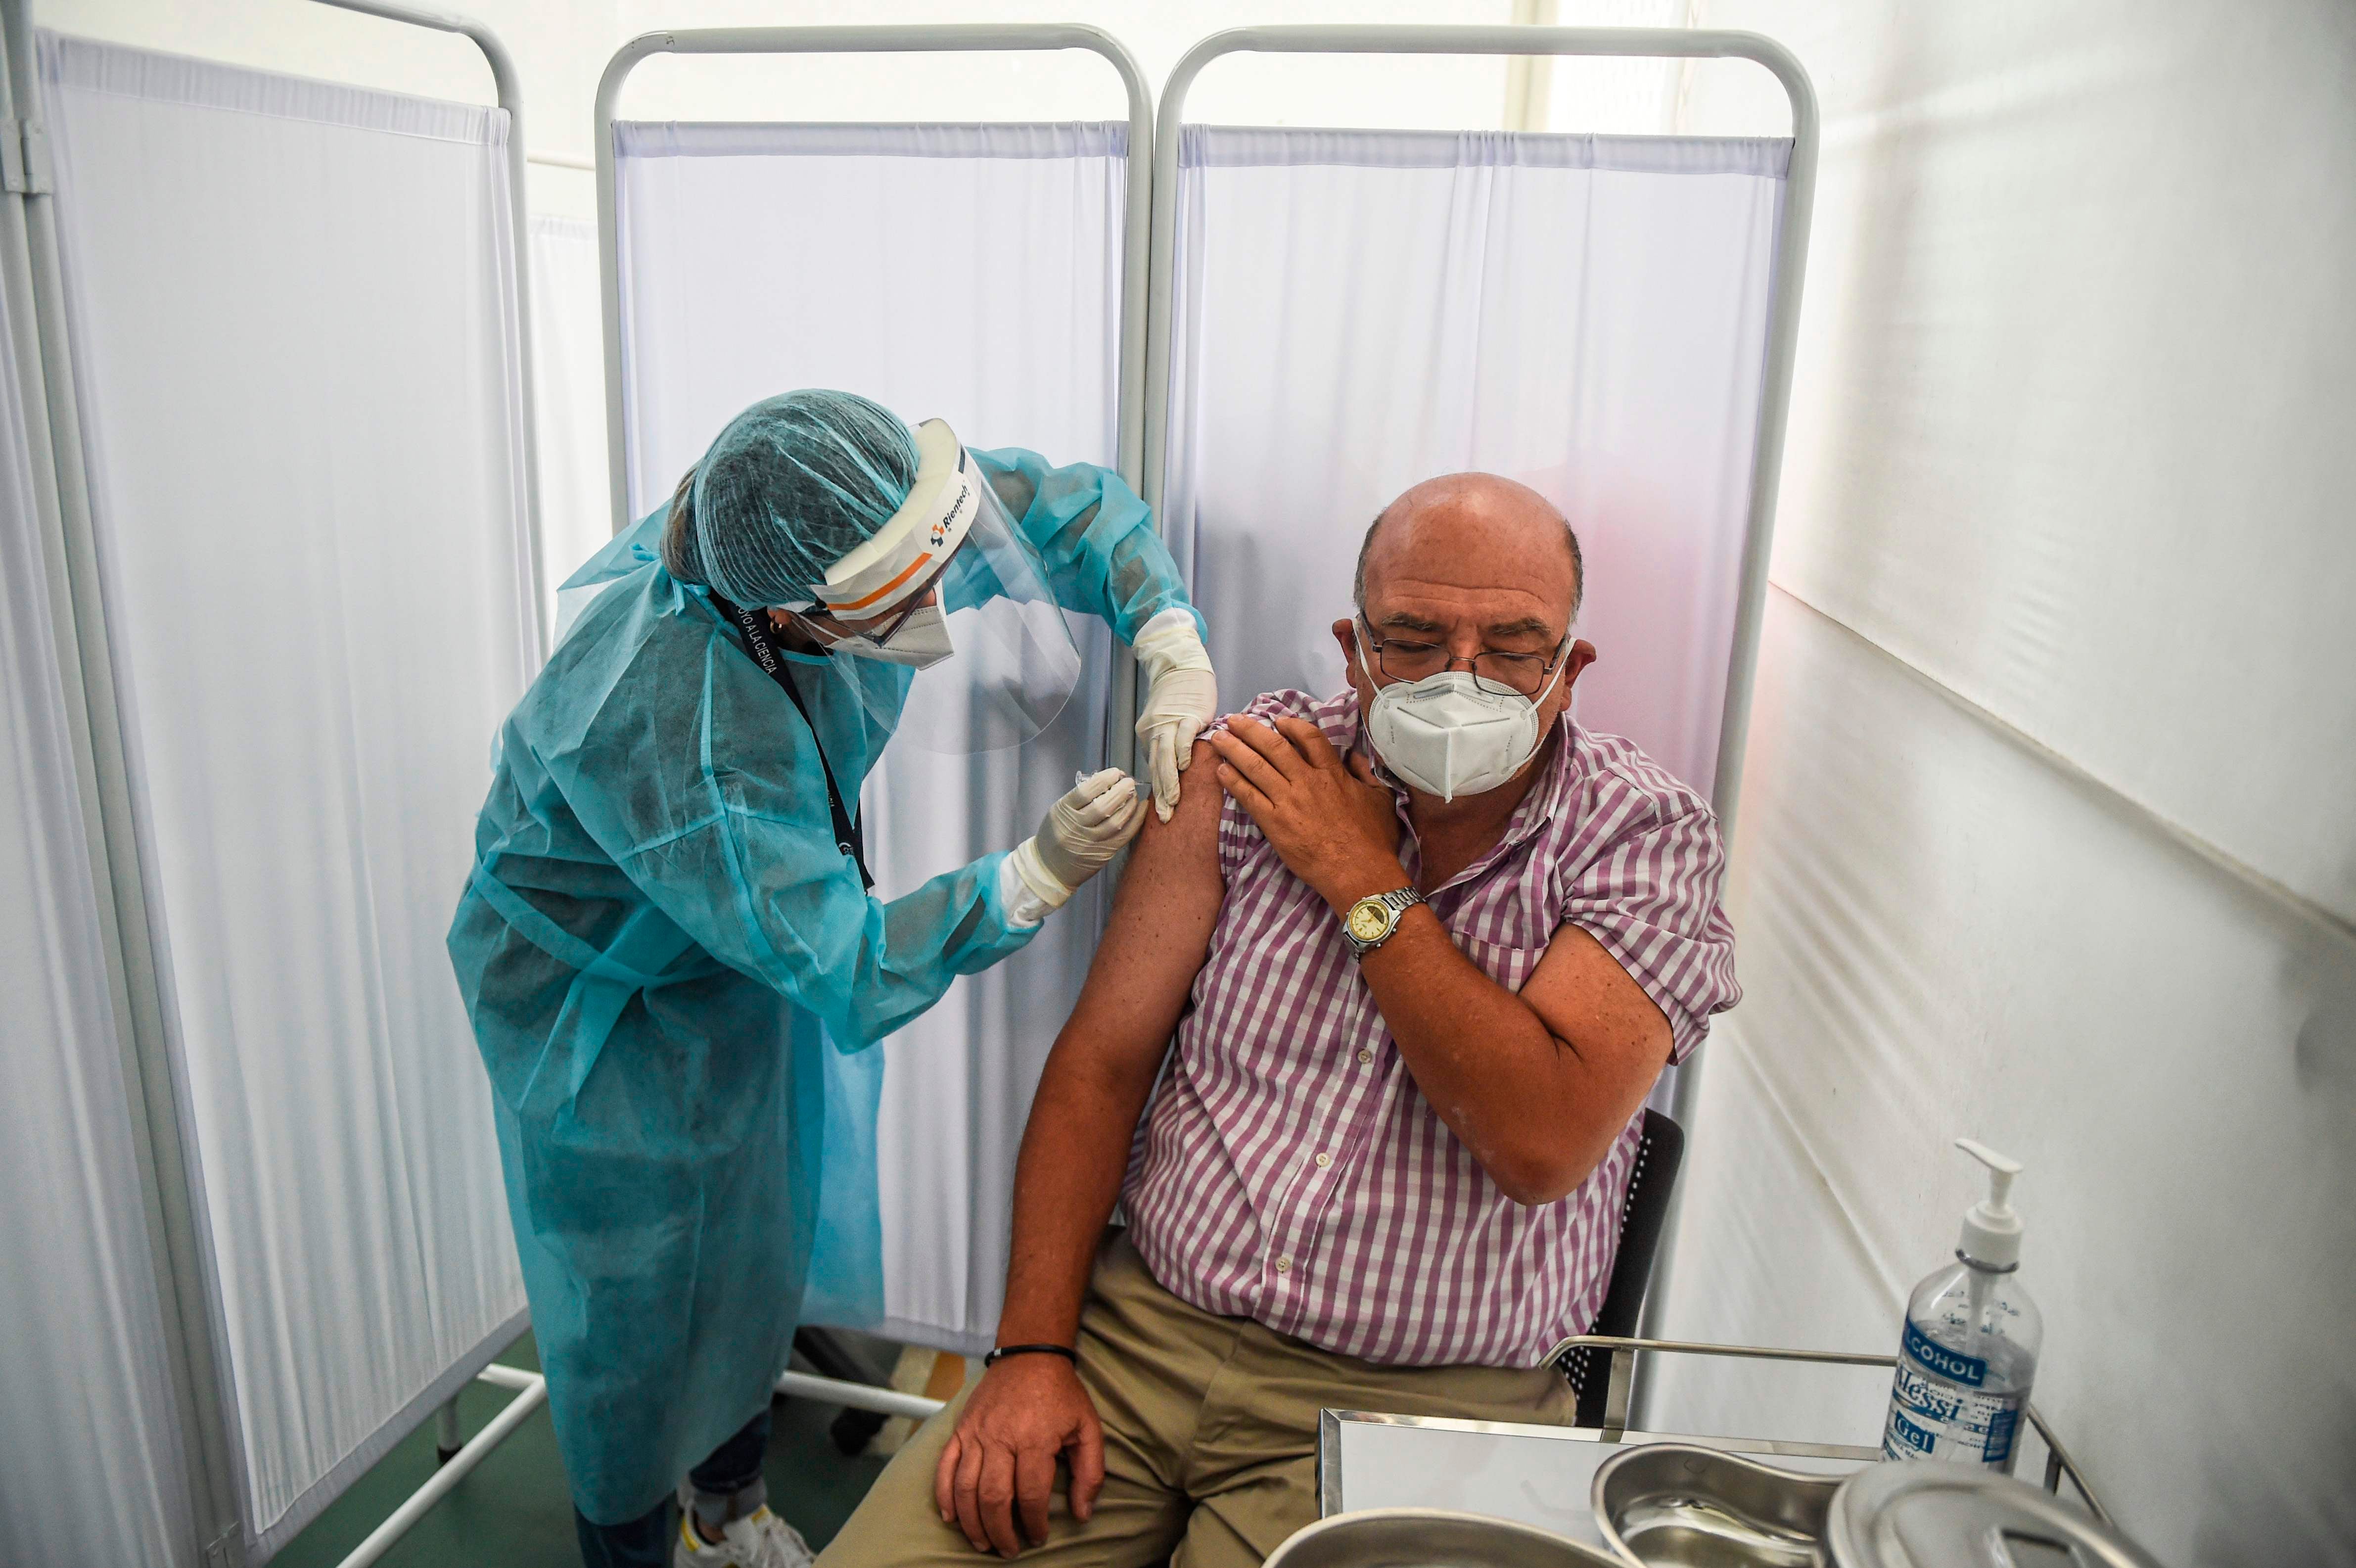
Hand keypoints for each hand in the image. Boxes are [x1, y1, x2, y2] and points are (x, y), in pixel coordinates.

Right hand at [936, 1355, 1104, 1557]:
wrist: (1030, 1353)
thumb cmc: (1061, 1393)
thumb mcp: (1088, 1428)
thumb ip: (1090, 1472)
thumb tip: (1082, 1513)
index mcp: (1035, 1439)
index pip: (1030, 1495)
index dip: (1034, 1523)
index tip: (1038, 1537)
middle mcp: (1002, 1438)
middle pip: (994, 1498)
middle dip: (1000, 1531)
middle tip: (1008, 1550)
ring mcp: (977, 1433)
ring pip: (966, 1487)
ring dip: (972, 1522)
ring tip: (982, 1543)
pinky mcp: (961, 1428)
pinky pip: (946, 1466)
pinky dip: (945, 1494)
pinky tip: (951, 1517)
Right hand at [1015, 769, 1150, 910]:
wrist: (1050, 869)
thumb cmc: (1054, 836)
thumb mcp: (1058, 812)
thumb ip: (1078, 799)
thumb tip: (1107, 783)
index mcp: (1062, 813)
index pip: (1085, 792)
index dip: (1103, 780)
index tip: (1115, 773)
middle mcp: (1076, 828)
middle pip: (1103, 807)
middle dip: (1121, 791)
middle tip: (1130, 782)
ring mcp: (1090, 843)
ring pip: (1116, 822)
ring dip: (1129, 805)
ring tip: (1134, 794)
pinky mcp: (1103, 854)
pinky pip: (1124, 836)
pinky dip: (1135, 821)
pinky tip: (1141, 809)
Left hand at [1131, 611, 1217, 821]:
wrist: (1181, 667)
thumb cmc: (1178, 697)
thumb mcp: (1165, 722)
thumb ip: (1167, 743)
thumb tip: (1174, 768)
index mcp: (1149, 735)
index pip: (1153, 768)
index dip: (1157, 792)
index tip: (1159, 813)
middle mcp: (1156, 731)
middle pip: (1156, 768)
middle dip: (1160, 796)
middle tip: (1164, 818)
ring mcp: (1171, 723)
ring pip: (1166, 757)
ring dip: (1169, 782)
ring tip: (1172, 804)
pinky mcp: (1188, 716)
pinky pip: (1183, 737)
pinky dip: (1182, 752)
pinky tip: (1185, 768)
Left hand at [1205, 715, 1404, 910]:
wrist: (1358, 873)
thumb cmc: (1373, 840)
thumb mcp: (1380, 799)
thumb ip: (1367, 774)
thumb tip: (1356, 757)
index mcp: (1332, 774)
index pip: (1309, 737)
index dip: (1291, 726)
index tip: (1278, 721)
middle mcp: (1307, 782)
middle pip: (1273, 746)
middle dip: (1250, 730)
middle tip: (1233, 720)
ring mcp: (1288, 802)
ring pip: (1255, 767)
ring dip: (1234, 749)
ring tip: (1218, 738)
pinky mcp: (1274, 824)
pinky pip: (1248, 797)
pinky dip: (1233, 781)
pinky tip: (1221, 771)